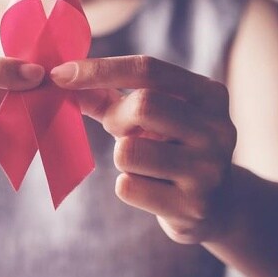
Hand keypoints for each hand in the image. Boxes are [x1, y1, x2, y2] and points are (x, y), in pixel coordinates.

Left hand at [50, 55, 236, 243]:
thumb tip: (62, 79)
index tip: (60, 74)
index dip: (99, 69)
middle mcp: (217, 128)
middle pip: (143, 105)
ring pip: (128, 151)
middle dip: (116, 118)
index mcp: (209, 95)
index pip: (149, 69)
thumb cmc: (172, 147)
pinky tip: (151, 190)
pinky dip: (127, 185)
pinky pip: (128, 187)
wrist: (217, 205)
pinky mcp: (192, 207)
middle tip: (119, 130)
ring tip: (142, 162)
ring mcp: (208, 170)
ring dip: (121, 156)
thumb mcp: (151, 116)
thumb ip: (108, 97)